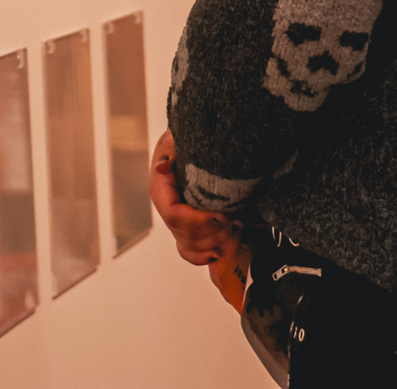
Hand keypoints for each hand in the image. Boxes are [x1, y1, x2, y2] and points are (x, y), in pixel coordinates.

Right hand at [150, 130, 241, 267]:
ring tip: (234, 229)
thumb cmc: (185, 140)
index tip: (221, 214)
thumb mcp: (176, 139)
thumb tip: (162, 166)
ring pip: (189, 247)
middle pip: (184, 235)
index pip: (174, 215)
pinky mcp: (189, 228)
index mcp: (161, 189)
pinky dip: (204, 256)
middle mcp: (168, 208)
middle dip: (212, 233)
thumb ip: (171, 151)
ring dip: (213, 243)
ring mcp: (178, 221)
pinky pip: (190, 252)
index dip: (198, 221)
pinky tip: (220, 251)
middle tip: (235, 221)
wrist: (195, 142)